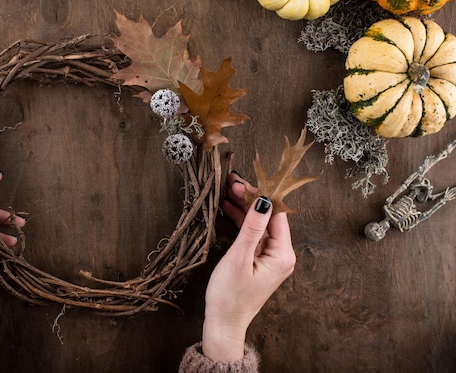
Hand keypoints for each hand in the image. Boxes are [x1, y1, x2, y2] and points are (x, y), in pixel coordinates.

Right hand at [202, 172, 295, 361]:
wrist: (223, 324)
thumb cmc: (229, 296)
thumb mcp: (239, 259)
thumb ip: (251, 228)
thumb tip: (263, 200)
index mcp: (282, 255)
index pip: (275, 214)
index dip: (259, 194)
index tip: (241, 181)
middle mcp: (281, 255)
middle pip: (269, 217)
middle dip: (251, 198)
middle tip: (232, 182)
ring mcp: (271, 258)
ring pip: (260, 224)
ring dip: (245, 208)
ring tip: (228, 191)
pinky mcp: (259, 261)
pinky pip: (254, 235)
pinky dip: (242, 222)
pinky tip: (230, 209)